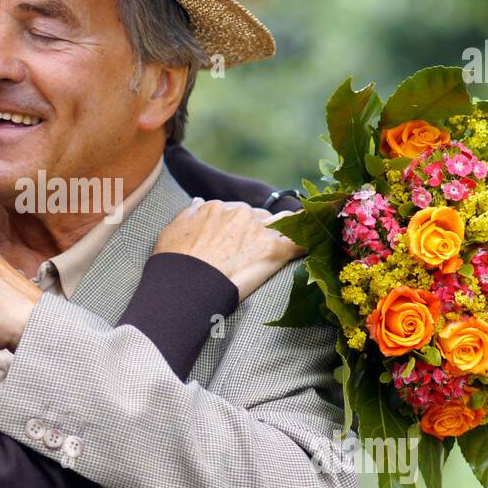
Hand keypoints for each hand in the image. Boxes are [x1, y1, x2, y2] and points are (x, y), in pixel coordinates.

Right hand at [154, 198, 305, 300]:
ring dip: (278, 238)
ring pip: (279, 226)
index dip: (236, 230)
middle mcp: (239, 212)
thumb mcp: (172, 231)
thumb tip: (198, 202)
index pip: (235, 213)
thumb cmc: (174, 264)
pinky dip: (307, 241)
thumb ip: (188, 213)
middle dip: (255, 234)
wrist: (185, 286)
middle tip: (246, 258)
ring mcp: (258, 229)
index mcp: (216, 207)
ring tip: (278, 253)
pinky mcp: (274, 249)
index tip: (234, 243)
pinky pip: (298, 241)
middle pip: (257, 218)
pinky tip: (315, 242)